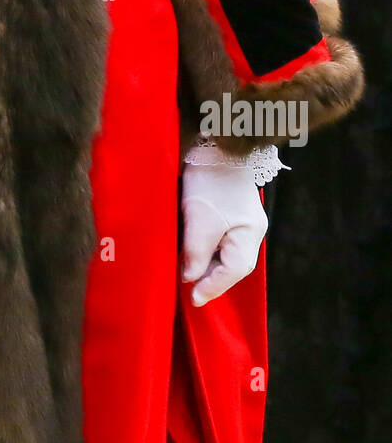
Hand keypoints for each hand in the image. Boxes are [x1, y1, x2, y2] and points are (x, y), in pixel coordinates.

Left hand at [181, 160, 267, 306]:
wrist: (217, 143)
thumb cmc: (210, 181)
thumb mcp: (199, 218)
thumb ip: (196, 252)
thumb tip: (191, 278)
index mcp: (249, 235)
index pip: (233, 272)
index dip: (212, 288)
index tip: (192, 299)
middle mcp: (252, 232)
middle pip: (234, 266)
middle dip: (213, 280)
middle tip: (191, 292)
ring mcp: (244, 222)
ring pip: (228, 254)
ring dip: (210, 266)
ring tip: (191, 277)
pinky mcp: (232, 213)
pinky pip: (224, 242)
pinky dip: (210, 252)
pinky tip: (196, 255)